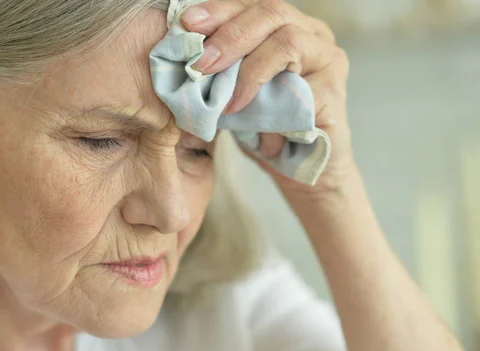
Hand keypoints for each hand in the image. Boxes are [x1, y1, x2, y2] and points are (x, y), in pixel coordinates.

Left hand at [182, 0, 355, 201]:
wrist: (297, 167)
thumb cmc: (264, 127)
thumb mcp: (235, 91)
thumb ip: (220, 69)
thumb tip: (183, 56)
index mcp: (286, 26)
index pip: (251, 6)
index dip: (219, 11)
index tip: (187, 23)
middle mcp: (312, 34)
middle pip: (271, 12)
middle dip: (229, 35)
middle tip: (201, 63)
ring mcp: (327, 59)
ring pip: (287, 39)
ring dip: (246, 65)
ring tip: (221, 94)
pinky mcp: (333, 91)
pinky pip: (299, 85)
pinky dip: (265, 98)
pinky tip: (240, 111)